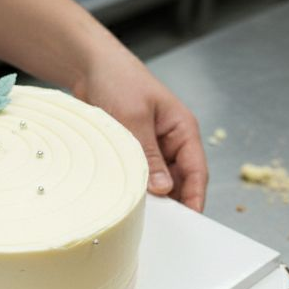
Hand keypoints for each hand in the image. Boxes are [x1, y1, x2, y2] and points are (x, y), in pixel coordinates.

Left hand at [73, 50, 207, 211]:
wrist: (90, 65)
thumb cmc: (118, 80)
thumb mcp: (134, 117)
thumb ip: (149, 154)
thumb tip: (163, 188)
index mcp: (182, 129)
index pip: (197, 170)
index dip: (195, 196)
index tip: (190, 220)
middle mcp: (171, 141)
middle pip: (180, 180)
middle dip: (172, 202)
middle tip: (159, 223)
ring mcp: (152, 147)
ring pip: (158, 181)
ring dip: (151, 196)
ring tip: (140, 214)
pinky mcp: (133, 150)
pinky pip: (140, 175)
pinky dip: (136, 186)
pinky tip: (125, 198)